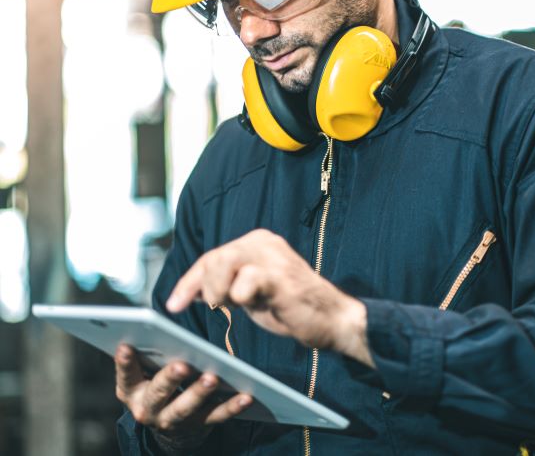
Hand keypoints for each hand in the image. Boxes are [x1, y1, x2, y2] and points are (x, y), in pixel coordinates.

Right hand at [114, 344, 251, 445]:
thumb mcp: (145, 373)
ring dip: (199, 392)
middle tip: (182, 365)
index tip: (127, 345)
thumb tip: (155, 331)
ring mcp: (172, 420)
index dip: (125, 362)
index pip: (126, 376)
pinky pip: (216, 416)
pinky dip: (231, 406)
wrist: (170, 426)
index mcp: (131, 391)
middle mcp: (148, 409)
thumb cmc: (157, 384)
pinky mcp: (197, 425)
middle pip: (158, 393)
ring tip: (212, 378)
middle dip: (170, 378)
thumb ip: (148, 356)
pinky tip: (245, 396)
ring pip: (185, 407)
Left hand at [165, 229, 374, 366]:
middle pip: (213, 258)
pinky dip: (241, 297)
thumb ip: (227, 286)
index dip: (189, 282)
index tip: (173, 304)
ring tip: (234, 305)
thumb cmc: (291, 307)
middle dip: (203, 287)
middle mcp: (264, 242)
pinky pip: (245, 283)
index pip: (212, 257)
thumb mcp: (252, 293)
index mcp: (257, 242)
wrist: (332, 320)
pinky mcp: (281, 278)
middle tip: (214, 307)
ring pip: (223, 264)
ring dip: (219, 291)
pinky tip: (254, 304)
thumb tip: (193, 291)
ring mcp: (274, 258)